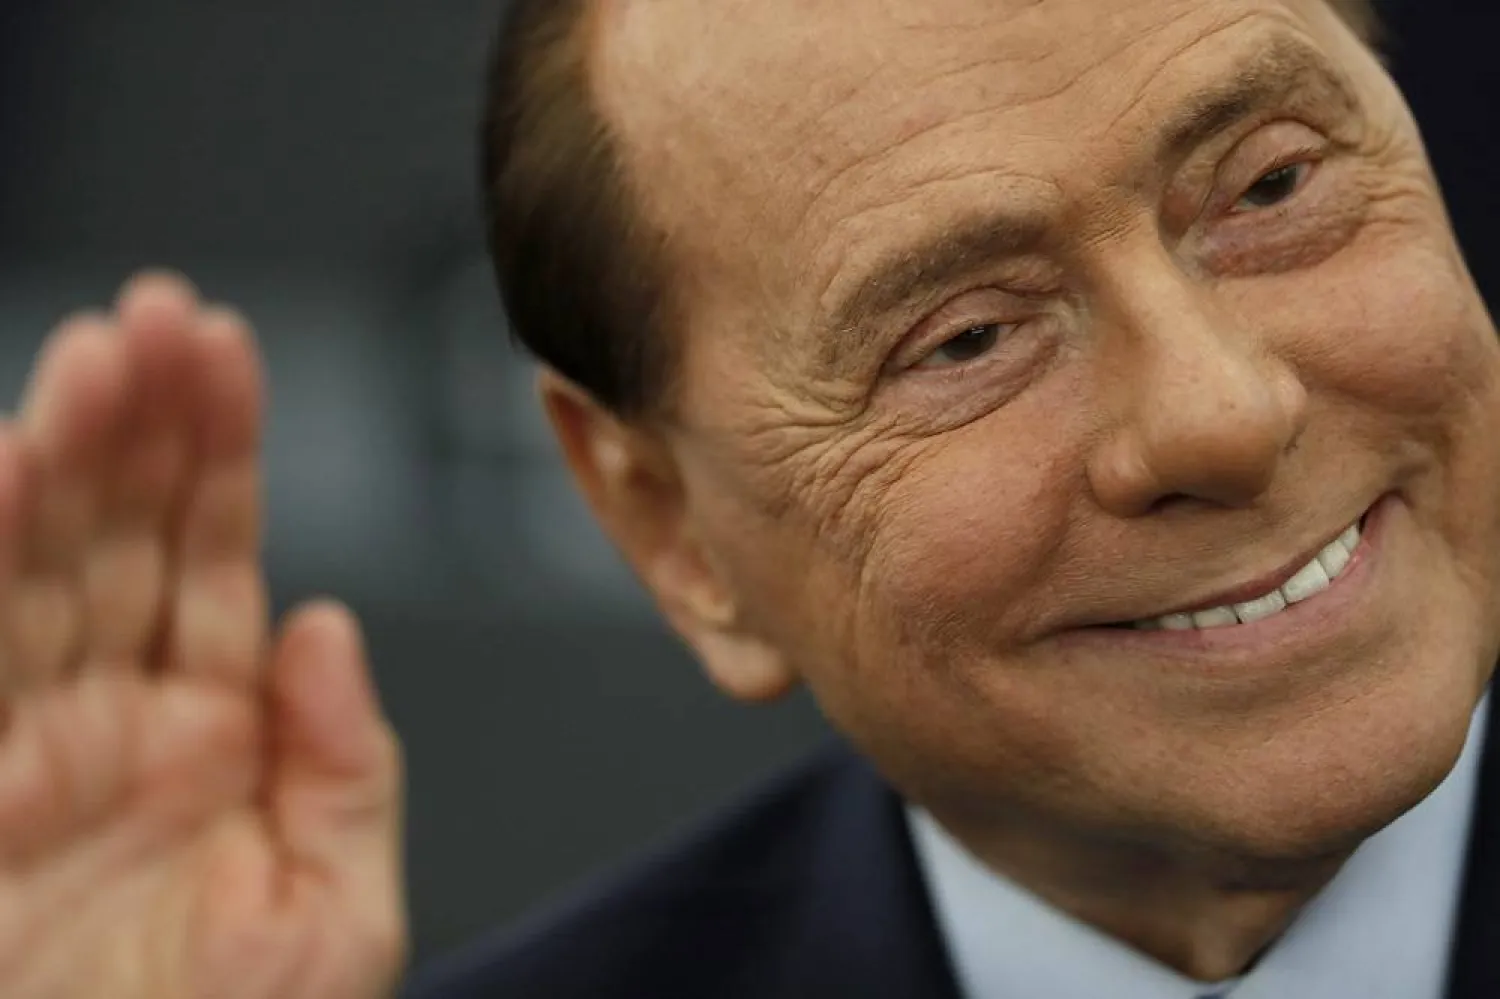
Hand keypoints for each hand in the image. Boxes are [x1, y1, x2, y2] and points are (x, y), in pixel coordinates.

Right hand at [0, 273, 405, 997]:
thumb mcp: (335, 919)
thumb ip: (344, 767)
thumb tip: (325, 619)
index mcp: (210, 740)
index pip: (210, 561)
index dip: (219, 452)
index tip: (225, 347)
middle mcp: (104, 728)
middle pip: (117, 541)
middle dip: (136, 424)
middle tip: (156, 315)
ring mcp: (19, 753)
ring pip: (31, 577)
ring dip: (55, 465)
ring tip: (89, 360)